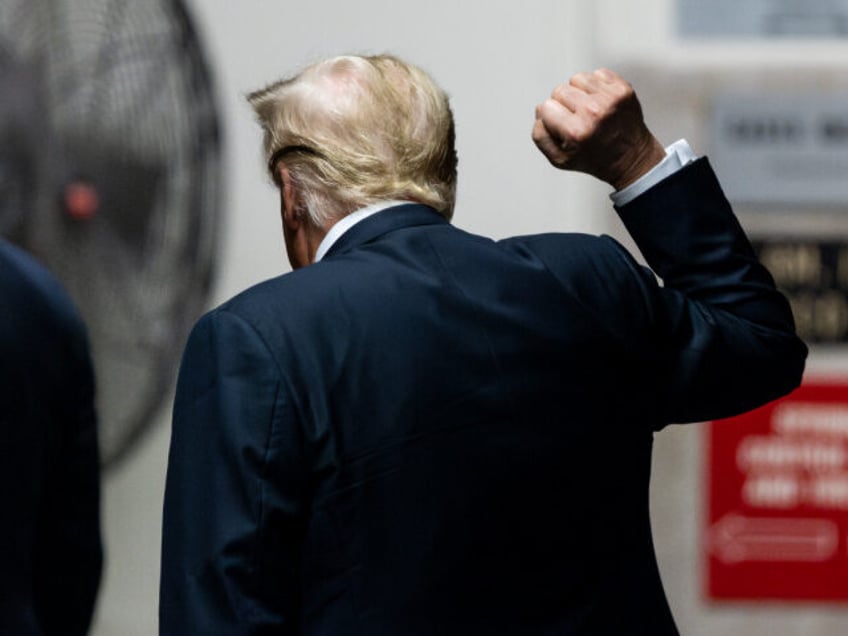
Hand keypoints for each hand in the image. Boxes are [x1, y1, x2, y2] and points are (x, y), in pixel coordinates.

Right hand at [532, 69, 665, 190]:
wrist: (630, 157)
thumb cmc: (595, 159)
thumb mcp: (559, 159)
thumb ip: (540, 136)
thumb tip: (541, 112)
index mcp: (576, 131)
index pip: (545, 106)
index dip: (551, 117)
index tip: (563, 126)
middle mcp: (593, 112)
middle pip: (559, 90)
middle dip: (564, 104)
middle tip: (576, 119)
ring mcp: (610, 98)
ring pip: (577, 79)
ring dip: (579, 92)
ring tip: (588, 109)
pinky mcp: (622, 89)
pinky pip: (597, 74)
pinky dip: (596, 86)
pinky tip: (600, 102)